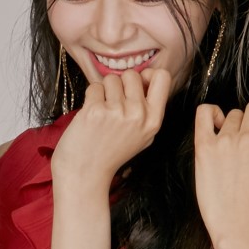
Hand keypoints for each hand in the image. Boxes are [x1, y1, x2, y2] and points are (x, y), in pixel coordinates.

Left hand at [50, 68, 169, 196]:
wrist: (86, 173)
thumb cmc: (111, 152)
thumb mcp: (141, 135)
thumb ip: (148, 108)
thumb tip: (146, 75)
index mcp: (154, 121)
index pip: (162, 77)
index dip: (147, 75)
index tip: (136, 86)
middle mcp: (139, 115)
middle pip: (133, 75)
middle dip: (121, 84)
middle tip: (113, 104)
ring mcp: (117, 112)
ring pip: (112, 78)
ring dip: (104, 91)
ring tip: (102, 112)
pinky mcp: (96, 110)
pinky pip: (95, 87)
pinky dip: (91, 98)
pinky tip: (91, 115)